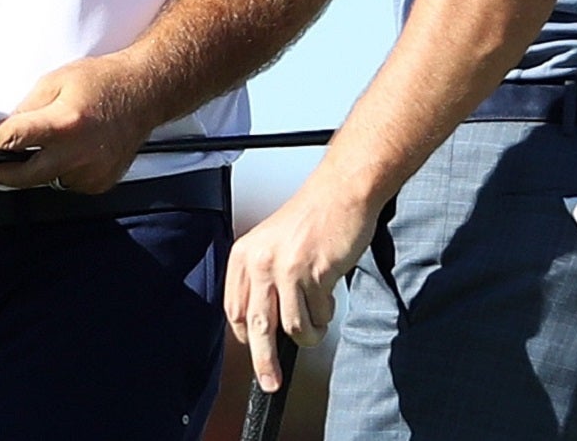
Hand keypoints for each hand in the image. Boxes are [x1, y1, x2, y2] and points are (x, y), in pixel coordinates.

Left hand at [0, 55, 157, 193]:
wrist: (146, 92)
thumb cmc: (104, 81)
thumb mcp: (56, 81)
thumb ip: (26, 109)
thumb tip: (2, 131)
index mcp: (64, 123)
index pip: (10, 140)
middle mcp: (78, 152)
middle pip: (22, 177)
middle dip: (0, 172)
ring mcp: (91, 172)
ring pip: (46, 181)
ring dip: (38, 169)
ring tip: (52, 144)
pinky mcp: (100, 183)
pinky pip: (68, 184)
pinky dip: (63, 171)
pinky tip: (75, 151)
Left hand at [225, 181, 377, 392]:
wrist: (340, 192)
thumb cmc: (311, 219)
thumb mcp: (272, 244)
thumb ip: (263, 279)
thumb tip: (261, 326)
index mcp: (245, 255)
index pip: (235, 310)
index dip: (246, 337)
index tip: (257, 352)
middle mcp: (260, 262)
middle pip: (258, 327)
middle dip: (265, 362)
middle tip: (270, 383)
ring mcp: (287, 268)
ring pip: (293, 328)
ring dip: (309, 334)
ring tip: (318, 322)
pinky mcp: (315, 273)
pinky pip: (318, 316)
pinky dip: (326, 316)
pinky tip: (329, 298)